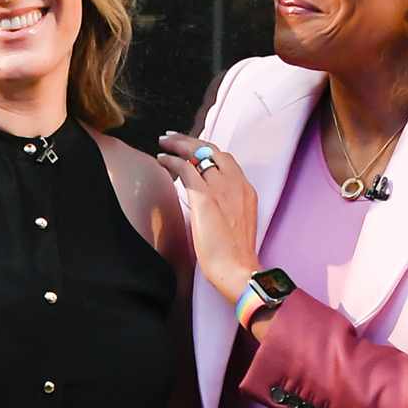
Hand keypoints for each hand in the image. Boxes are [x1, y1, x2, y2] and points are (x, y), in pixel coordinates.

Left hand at [157, 134, 257, 307]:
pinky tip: (161, 159)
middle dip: (191, 141)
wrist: (238, 269)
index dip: (207, 152)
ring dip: (178, 145)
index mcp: (246, 191)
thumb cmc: (235, 258)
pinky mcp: (205, 196)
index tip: (193, 150)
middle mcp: (236, 183)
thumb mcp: (236, 226)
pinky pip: (185, 167)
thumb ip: (225, 210)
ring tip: (164, 142)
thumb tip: (205, 208)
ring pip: (198, 153)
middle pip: (213, 149)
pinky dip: (171, 160)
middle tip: (173, 138)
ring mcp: (221, 188)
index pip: (226, 161)